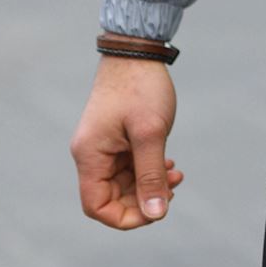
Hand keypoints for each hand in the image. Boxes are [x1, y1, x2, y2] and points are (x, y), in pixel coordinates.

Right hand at [70, 56, 184, 229]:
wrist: (137, 49)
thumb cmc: (141, 87)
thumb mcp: (151, 133)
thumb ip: (152, 174)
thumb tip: (156, 214)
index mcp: (90, 155)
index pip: (97, 207)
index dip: (126, 217)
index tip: (156, 210)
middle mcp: (91, 153)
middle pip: (111, 197)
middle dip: (143, 199)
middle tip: (173, 188)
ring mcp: (102, 145)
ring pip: (122, 183)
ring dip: (148, 183)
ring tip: (175, 174)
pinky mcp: (115, 137)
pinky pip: (128, 166)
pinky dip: (147, 169)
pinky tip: (169, 163)